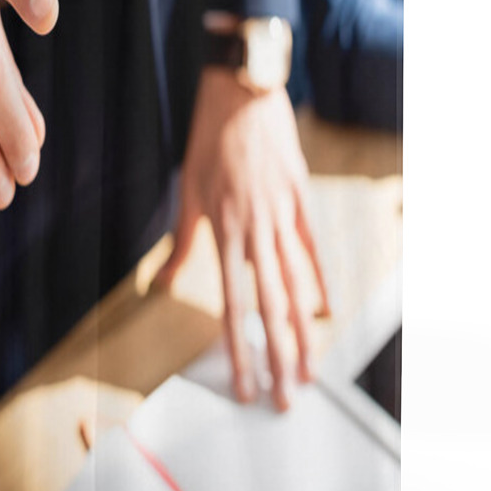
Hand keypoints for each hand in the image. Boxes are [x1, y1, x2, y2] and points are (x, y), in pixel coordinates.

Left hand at [157, 68, 329, 410]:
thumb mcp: (187, 189)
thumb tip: (165, 283)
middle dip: (279, 358)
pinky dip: (320, 281)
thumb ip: (181, 242)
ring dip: (303, 334)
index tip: (246, 385)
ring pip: (296, 287)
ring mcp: (284, 216)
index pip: (233, 306)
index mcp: (225, 232)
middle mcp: (257, 232)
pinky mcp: (302, 199)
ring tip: (311, 371)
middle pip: (270, 308)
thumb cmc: (209, 141)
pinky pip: (313, 249)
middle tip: (287, 399)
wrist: (242, 91)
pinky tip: (326, 312)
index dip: (240, 350)